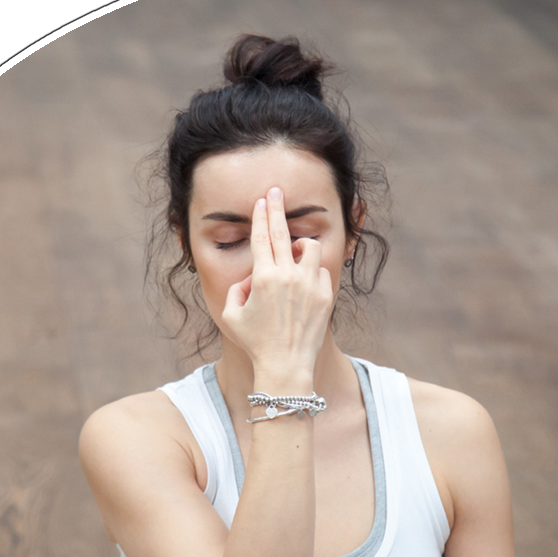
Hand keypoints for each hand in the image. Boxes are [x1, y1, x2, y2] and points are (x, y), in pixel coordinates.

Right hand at [221, 187, 333, 374]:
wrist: (286, 365)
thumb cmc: (255, 341)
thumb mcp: (231, 314)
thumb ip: (238, 288)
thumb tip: (252, 276)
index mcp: (264, 277)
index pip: (261, 237)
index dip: (261, 215)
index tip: (263, 200)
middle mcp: (288, 276)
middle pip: (282, 232)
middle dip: (277, 208)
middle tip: (276, 191)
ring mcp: (309, 284)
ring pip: (310, 247)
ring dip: (301, 246)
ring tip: (294, 254)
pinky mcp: (325, 294)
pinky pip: (320, 271)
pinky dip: (311, 273)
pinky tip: (303, 288)